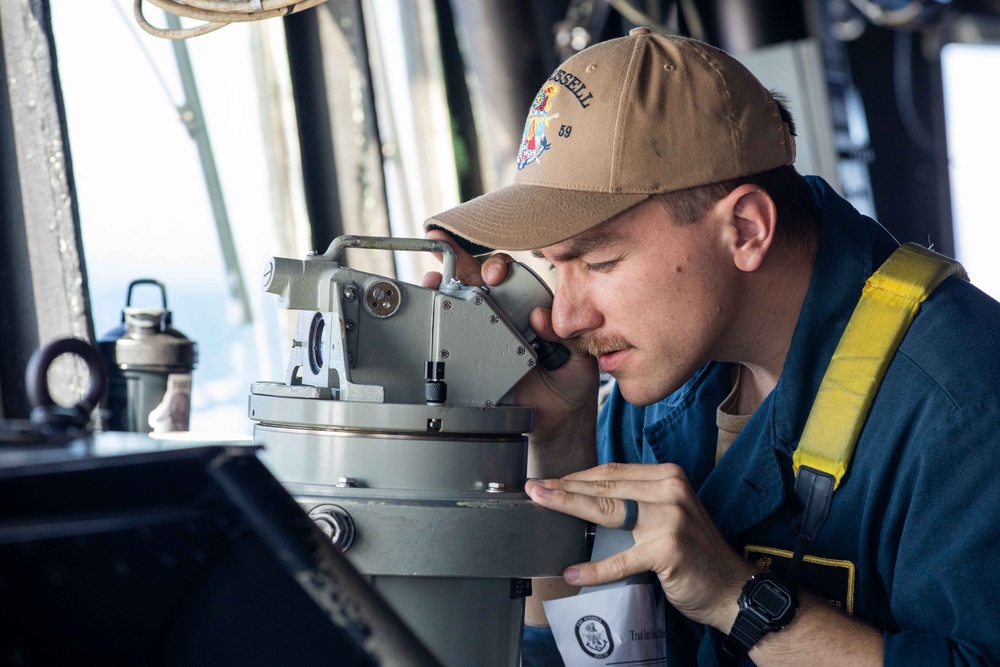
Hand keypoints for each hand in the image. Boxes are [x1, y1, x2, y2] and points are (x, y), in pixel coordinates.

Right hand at [422, 230, 598, 475]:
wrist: (555, 420)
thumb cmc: (570, 381)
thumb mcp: (577, 355)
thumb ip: (564, 335)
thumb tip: (540, 316)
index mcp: (530, 306)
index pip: (513, 275)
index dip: (501, 266)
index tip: (497, 274)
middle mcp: (504, 314)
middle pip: (479, 277)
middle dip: (465, 261)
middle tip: (464, 264)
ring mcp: (483, 333)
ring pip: (458, 299)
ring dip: (443, 281)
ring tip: (434, 277)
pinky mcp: (468, 356)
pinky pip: (450, 335)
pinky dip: (436, 317)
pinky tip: (429, 303)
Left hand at [525, 462, 756, 630]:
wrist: (731, 587)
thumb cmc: (694, 552)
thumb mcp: (668, 513)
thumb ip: (637, 500)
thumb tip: (586, 497)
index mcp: (668, 476)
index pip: (612, 471)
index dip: (578, 476)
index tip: (550, 482)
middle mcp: (670, 490)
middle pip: (605, 485)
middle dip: (565, 487)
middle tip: (534, 488)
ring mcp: (670, 518)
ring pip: (608, 510)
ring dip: (569, 507)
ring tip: (542, 507)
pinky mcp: (668, 549)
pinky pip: (621, 559)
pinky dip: (594, 569)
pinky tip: (573, 571)